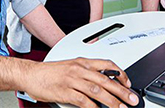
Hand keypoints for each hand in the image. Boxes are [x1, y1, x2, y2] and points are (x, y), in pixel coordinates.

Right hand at [25, 58, 139, 107]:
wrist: (31, 74)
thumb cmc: (50, 72)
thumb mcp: (71, 66)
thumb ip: (87, 73)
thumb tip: (103, 84)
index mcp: (83, 62)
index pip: (108, 65)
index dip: (121, 74)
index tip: (128, 84)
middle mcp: (80, 69)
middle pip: (106, 80)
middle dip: (122, 91)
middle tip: (132, 100)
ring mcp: (73, 80)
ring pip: (97, 91)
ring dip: (112, 101)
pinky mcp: (65, 92)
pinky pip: (83, 101)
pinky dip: (93, 107)